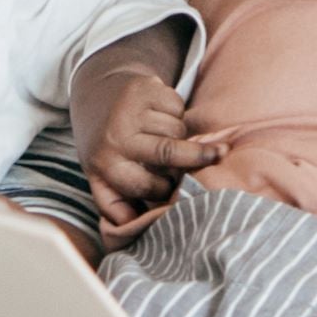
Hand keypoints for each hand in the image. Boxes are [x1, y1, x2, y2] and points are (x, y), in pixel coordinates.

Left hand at [75, 27, 211, 241]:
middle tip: (219, 156)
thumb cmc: (107, 147)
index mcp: (104, 164)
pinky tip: (166, 116)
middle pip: (167, 151)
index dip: (164, 190)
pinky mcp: (144, 88)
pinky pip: (177, 105)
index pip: (145, 184)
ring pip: (176, 127)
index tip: (174, 190)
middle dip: (197, 156)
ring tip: (175, 138)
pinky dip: (178, 112)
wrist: (97, 96)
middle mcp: (115, 136)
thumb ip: (116, 203)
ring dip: (183, 134)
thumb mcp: (101, 177)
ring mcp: (129, 109)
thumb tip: (132, 229)